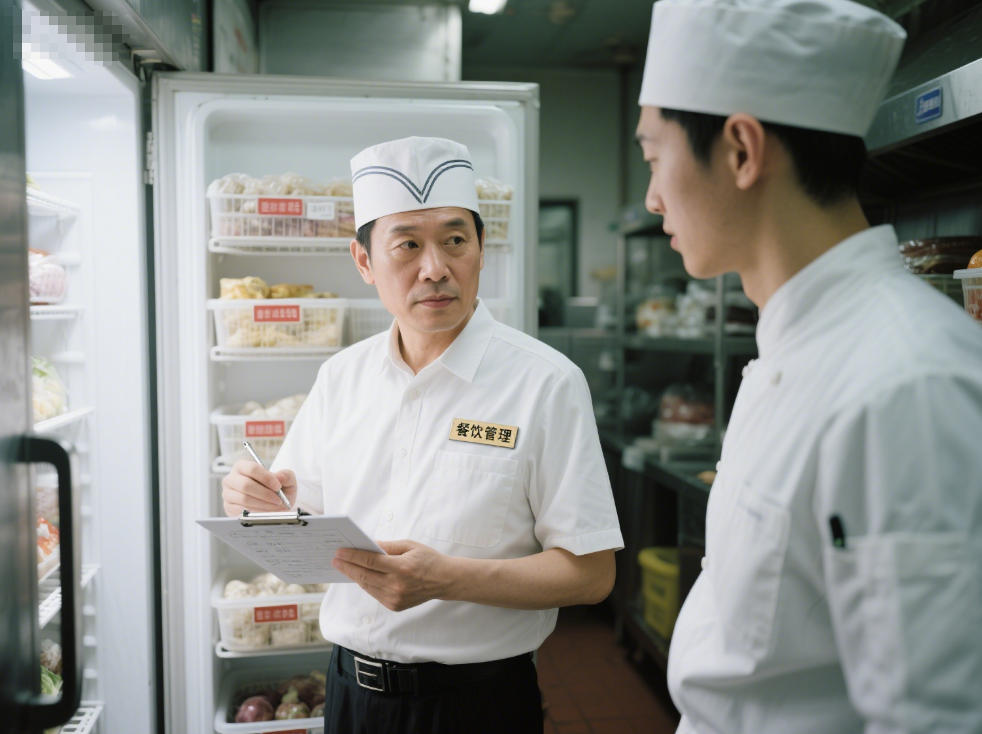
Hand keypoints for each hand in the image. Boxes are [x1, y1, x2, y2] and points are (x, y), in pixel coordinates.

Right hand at [221, 460, 296, 515]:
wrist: (271, 503)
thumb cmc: (276, 489)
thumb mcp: (286, 479)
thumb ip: (286, 475)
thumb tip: (279, 477)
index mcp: (242, 466)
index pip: (252, 469)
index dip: (266, 478)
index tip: (278, 486)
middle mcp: (231, 479)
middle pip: (245, 485)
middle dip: (265, 494)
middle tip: (278, 500)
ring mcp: (228, 494)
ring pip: (244, 499)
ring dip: (263, 505)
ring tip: (275, 507)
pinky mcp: (229, 507)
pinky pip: (241, 511)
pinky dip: (256, 513)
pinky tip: (266, 512)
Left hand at [332, 540, 451, 611]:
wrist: (444, 580)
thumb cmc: (428, 559)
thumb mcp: (410, 545)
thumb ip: (388, 546)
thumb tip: (367, 545)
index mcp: (401, 568)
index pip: (370, 561)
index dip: (352, 556)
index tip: (340, 552)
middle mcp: (396, 585)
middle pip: (364, 575)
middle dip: (348, 566)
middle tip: (335, 559)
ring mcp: (395, 598)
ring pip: (367, 586)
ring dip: (354, 576)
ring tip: (344, 566)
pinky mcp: (394, 606)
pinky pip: (374, 593)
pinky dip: (366, 584)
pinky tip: (360, 576)